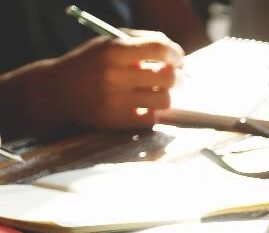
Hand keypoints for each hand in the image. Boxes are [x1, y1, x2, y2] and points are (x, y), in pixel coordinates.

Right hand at [29, 30, 182, 129]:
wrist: (55, 90)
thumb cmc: (89, 63)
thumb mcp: (108, 43)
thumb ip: (141, 41)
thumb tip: (173, 53)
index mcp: (113, 51)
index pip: (159, 49)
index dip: (176, 54)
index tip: (177, 59)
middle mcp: (113, 75)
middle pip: (168, 77)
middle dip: (178, 77)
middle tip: (175, 78)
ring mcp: (113, 100)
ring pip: (163, 100)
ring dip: (166, 96)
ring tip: (159, 92)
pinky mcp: (113, 120)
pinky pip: (150, 119)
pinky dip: (152, 112)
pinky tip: (144, 106)